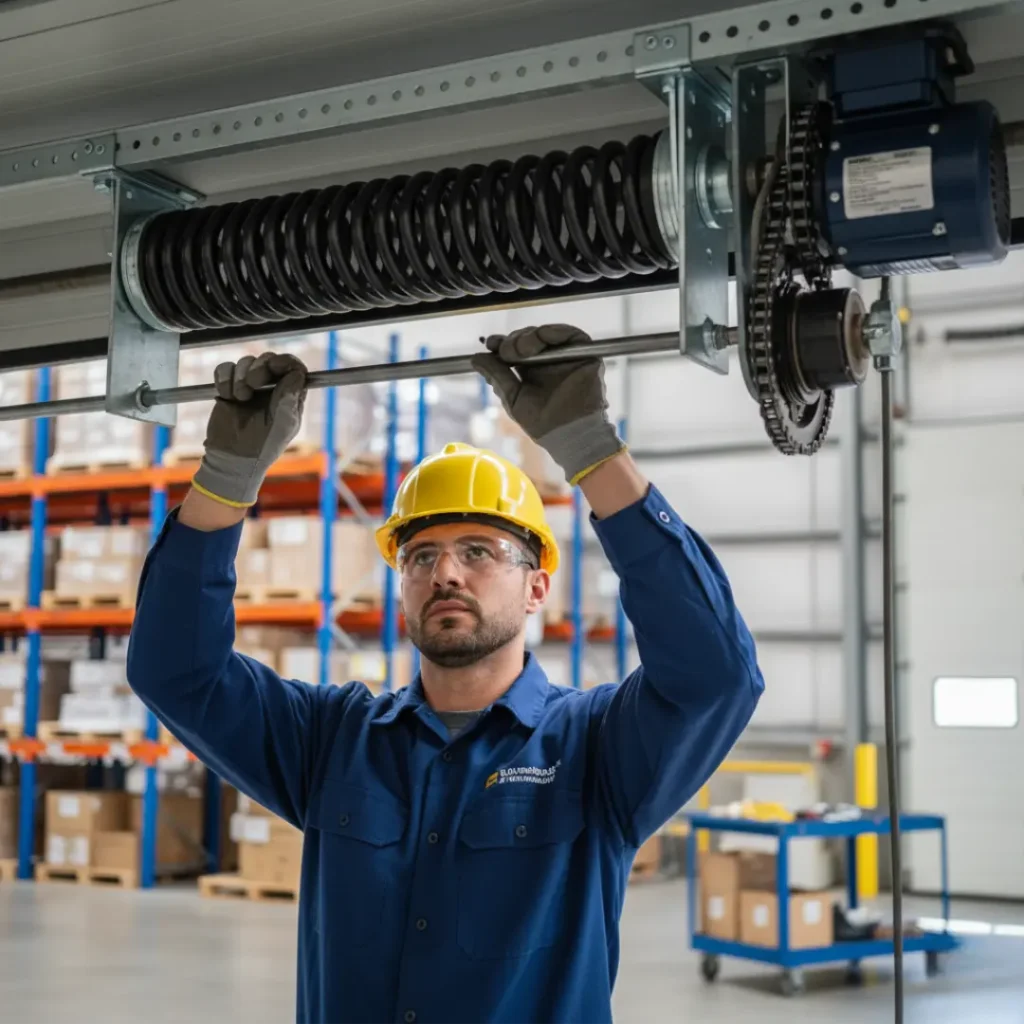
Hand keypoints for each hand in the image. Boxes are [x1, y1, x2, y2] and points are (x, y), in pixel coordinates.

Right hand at [191, 352, 307, 506]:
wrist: (231, 459)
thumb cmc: (262, 447)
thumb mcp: (282, 427)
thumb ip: (289, 401)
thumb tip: (297, 375)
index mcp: (290, 397)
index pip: (294, 368)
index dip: (285, 361)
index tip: (274, 365)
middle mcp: (272, 388)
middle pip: (268, 360)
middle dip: (260, 367)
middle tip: (253, 383)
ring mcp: (249, 387)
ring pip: (246, 361)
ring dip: (240, 376)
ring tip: (239, 398)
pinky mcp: (229, 388)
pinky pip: (225, 368)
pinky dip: (224, 378)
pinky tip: (227, 395)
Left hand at [471, 324, 623, 483]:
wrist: (569, 435)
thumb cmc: (542, 424)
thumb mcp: (512, 397)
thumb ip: (496, 375)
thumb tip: (476, 357)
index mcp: (532, 372)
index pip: (515, 349)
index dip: (502, 343)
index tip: (491, 343)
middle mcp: (549, 362)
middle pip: (527, 337)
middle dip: (513, 341)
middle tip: (506, 353)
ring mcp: (566, 358)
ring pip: (545, 333)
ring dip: (529, 337)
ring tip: (521, 351)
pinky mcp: (585, 355)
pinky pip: (570, 334)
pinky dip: (552, 332)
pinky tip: (540, 340)